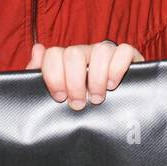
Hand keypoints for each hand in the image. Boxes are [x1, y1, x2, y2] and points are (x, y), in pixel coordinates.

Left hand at [26, 41, 143, 107]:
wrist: (116, 116)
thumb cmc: (82, 103)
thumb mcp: (57, 94)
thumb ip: (39, 74)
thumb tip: (37, 49)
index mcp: (67, 60)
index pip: (54, 54)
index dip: (54, 76)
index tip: (60, 97)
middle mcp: (87, 53)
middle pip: (74, 53)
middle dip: (74, 82)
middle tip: (79, 103)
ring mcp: (107, 53)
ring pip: (100, 50)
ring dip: (96, 78)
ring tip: (97, 98)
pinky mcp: (129, 57)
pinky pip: (124, 51)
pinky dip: (117, 68)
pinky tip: (113, 85)